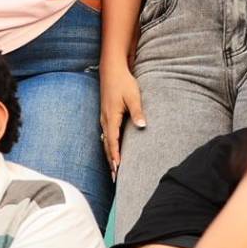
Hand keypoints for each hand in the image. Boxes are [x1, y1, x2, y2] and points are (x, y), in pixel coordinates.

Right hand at [99, 59, 145, 177]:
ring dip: (110, 155)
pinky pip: (106, 135)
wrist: (111, 69)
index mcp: (111, 117)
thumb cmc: (123, 82)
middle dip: (111, 161)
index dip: (115, 156)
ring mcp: (104, 117)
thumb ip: (137, 112)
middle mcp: (105, 120)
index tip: (118, 170)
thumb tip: (142, 126)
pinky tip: (112, 151)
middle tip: (115, 178)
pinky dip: (109, 146)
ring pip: (106, 141)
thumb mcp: (133, 96)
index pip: (113, 142)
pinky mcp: (106, 115)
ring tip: (114, 170)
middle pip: (107, 145)